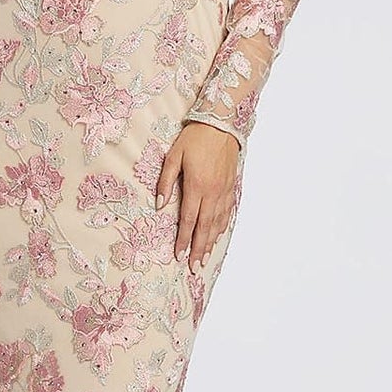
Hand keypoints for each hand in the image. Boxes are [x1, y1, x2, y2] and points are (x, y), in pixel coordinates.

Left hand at [156, 123, 238, 274]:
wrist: (222, 124)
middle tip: (194, 267)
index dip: (184, 240)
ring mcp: (224, 191)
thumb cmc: (195, 138)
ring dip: (211, 241)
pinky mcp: (231, 187)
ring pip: (218, 222)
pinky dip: (222, 226)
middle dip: (199, 249)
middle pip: (205, 227)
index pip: (188, 220)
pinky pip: (227, 212)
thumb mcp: (174, 156)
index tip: (179, 255)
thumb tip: (160, 205)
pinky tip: (218, 235)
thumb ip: (166, 182)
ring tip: (205, 257)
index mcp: (197, 186)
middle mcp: (213, 193)